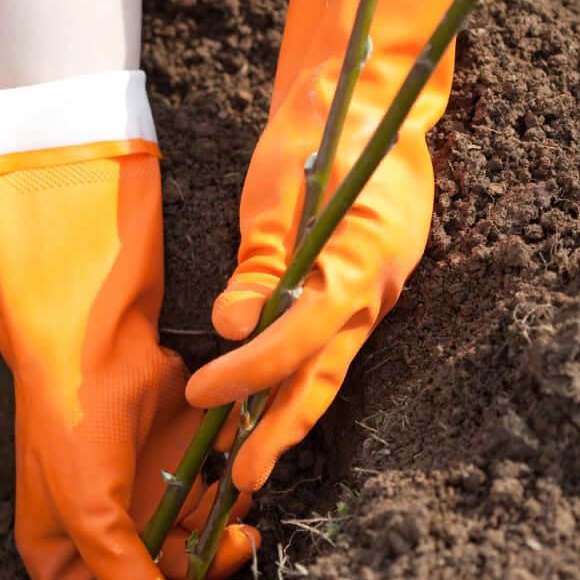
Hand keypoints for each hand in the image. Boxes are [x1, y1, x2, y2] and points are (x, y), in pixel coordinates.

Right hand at [0, 146, 258, 579]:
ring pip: (190, 554)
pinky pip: (209, 508)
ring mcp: (141, 498)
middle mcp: (102, 534)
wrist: (96, 337)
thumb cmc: (72, 426)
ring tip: (237, 540)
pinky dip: (226, 510)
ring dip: (218, 556)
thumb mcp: (94, 518)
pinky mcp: (176, 465)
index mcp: (62, 553)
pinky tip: (233, 496)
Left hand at [186, 0, 486, 491]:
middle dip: (281, 432)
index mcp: (364, 260)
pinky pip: (328, 347)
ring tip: (249, 462)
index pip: (301, 336)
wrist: (372, 100)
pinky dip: (296, 380)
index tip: (202, 394)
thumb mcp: (280, 189)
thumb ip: (261, 261)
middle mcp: (378, 288)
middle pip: (325, 375)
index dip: (249, 371)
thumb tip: (231, 327)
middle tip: (242, 479)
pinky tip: (265, 409)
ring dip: (287, 416)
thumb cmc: (322, 131)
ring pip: (328, 369)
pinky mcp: (362, 291)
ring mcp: (376, 293)